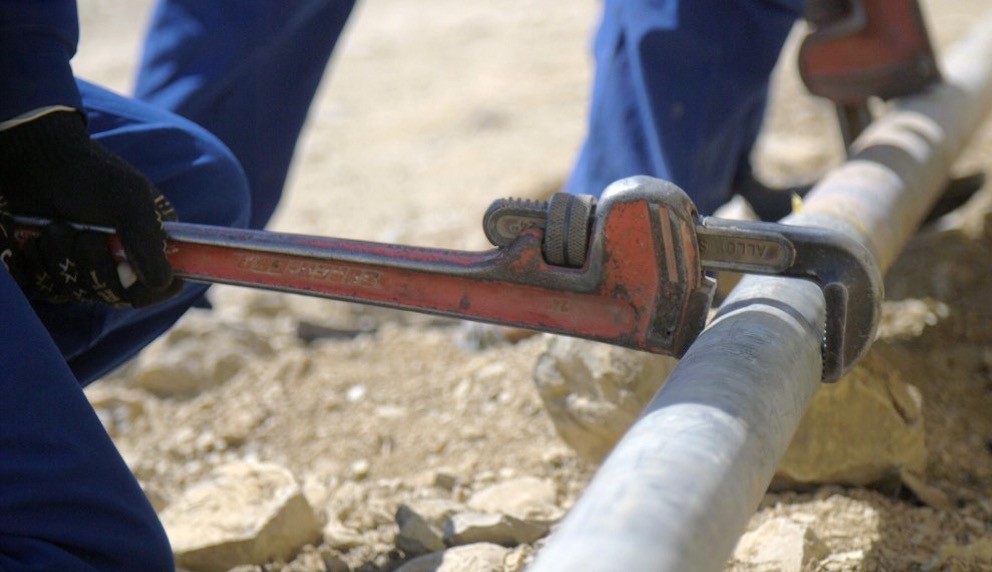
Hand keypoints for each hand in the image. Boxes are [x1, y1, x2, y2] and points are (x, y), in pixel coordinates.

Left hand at [0, 111, 181, 306]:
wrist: (35, 160)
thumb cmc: (89, 175)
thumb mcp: (130, 202)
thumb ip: (150, 244)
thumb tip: (162, 283)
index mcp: (152, 242)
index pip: (162, 286)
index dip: (147, 289)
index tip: (129, 277)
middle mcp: (124, 258)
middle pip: (117, 295)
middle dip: (94, 267)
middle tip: (84, 235)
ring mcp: (88, 265)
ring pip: (80, 293)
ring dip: (62, 261)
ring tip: (55, 227)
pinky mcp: (56, 268)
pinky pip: (50, 289)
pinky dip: (40, 266)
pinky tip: (37, 240)